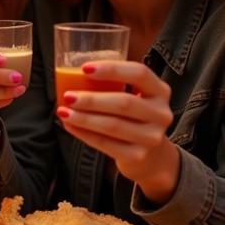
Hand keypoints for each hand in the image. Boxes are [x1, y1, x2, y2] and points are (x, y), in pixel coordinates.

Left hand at [55, 59, 180, 201]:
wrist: (151, 156)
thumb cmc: (133, 118)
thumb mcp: (134, 97)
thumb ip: (114, 86)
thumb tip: (72, 75)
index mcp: (160, 91)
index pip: (139, 73)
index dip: (112, 69)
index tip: (84, 68)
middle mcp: (161, 114)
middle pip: (124, 103)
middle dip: (92, 99)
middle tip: (68, 96)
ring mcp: (151, 137)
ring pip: (112, 125)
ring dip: (84, 118)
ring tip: (64, 112)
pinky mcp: (138, 156)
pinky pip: (106, 143)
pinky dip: (84, 134)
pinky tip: (70, 126)